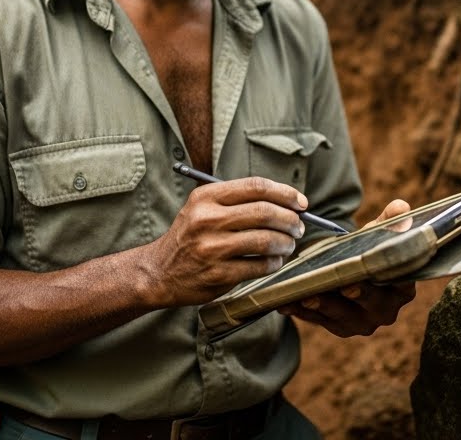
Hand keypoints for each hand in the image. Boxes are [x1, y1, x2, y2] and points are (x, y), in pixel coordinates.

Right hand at [142, 177, 306, 306]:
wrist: (159, 272)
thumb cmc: (190, 236)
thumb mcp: (202, 208)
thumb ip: (238, 201)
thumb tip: (287, 203)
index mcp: (206, 197)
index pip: (256, 187)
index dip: (285, 193)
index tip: (301, 203)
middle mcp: (207, 219)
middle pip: (265, 212)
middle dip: (291, 219)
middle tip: (300, 226)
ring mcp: (212, 248)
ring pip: (266, 240)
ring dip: (286, 242)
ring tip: (289, 244)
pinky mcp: (218, 274)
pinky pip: (259, 266)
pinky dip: (274, 263)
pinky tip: (275, 261)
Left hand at [278, 198, 416, 336]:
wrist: (352, 272)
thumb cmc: (368, 251)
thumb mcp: (378, 235)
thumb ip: (390, 221)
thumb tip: (400, 207)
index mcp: (403, 289)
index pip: (398, 281)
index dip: (387, 274)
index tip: (374, 267)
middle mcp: (386, 311)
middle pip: (371, 301)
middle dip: (356, 292)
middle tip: (343, 284)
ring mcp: (362, 323)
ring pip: (341, 315)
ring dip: (323, 304)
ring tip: (306, 294)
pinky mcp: (338, 328)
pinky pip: (317, 320)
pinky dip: (300, 310)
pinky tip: (284, 302)